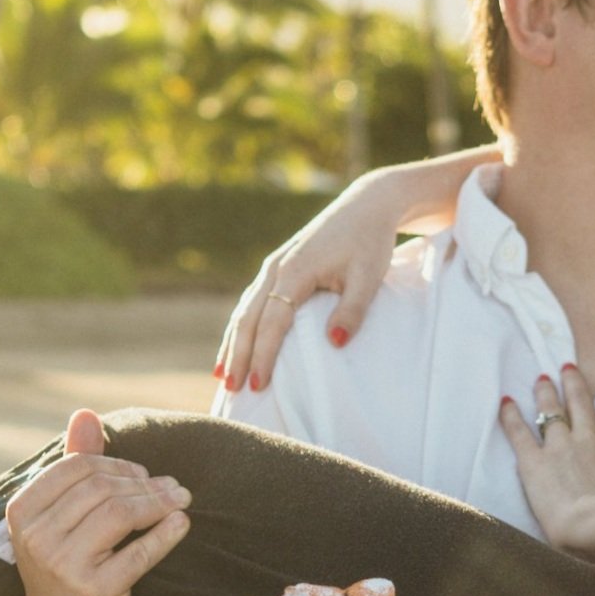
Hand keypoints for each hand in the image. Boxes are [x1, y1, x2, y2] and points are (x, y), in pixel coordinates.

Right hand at [5, 410, 190, 595]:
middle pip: (101, 488)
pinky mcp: (93, 591)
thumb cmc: (71, 571)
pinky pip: (139, 551)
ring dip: (159, 503)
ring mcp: (61, 566)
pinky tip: (181, 525)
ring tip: (181, 502)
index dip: (117, 465)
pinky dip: (166, 534)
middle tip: (174, 489)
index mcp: (20, 513)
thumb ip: (75, 465)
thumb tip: (85, 413)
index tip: (144, 475)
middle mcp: (34, 538)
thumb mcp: (63, 520)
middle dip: (145, 483)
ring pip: (120, 513)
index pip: (77, 468)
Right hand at [216, 153, 491, 393]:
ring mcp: (273, 267)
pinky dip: (242, 327)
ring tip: (224, 375)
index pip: (272, 321)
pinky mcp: (278, 268)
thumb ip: (353, 310)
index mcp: (294, 270)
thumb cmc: (370, 242)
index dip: (264, 355)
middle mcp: (276, 268)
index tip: (259, 385)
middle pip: (248, 318)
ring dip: (233, 344)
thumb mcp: (369, 277)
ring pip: (245, 310)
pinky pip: (252, 302)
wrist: (367, 205)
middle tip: (232, 390)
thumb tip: (335, 342)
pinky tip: (237, 347)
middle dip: (239, 356)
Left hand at [497, 363, 594, 544]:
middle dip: (573, 381)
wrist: (590, 530)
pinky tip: (506, 401)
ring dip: (545, 391)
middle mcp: (589, 439)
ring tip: (541, 378)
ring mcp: (560, 447)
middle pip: (580, 401)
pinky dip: (510, 415)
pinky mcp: (534, 461)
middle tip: (567, 366)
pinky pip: (519, 432)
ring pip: (551, 409)